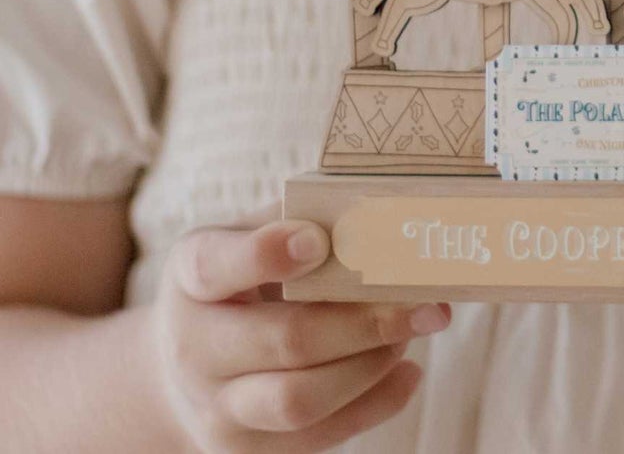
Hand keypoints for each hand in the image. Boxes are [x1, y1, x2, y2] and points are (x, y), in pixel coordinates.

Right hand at [152, 209, 450, 452]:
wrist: (189, 364)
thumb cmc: (241, 279)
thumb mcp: (249, 234)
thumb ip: (298, 216)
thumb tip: (374, 205)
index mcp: (193, 275)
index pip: (216, 266)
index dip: (268, 253)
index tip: (318, 240)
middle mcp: (194, 349)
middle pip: (285, 340)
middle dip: (365, 321)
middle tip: (423, 301)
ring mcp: (217, 409)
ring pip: (301, 401)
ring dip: (372, 364)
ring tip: (414, 329)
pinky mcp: (247, 451)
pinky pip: (320, 437)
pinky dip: (375, 403)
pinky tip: (408, 369)